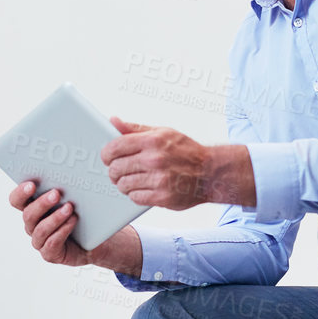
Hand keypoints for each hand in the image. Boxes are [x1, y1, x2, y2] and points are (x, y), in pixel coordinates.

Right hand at [7, 180, 142, 273]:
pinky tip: (72, 222)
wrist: (95, 239)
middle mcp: (32, 224)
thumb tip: (74, 162)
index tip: (32, 184)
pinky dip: (62, 231)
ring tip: (69, 208)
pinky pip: (51, 243)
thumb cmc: (82, 213)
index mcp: (32, 207)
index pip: (16, 200)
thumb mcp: (75, 196)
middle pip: (28, 214)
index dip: (20, 192)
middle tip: (56, 193)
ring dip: (54, 218)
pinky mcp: (50, 253)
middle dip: (41, 203)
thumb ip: (68, 183)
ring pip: (39, 229)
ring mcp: (40, 240)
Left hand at [101, 118, 255, 210]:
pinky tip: (141, 188)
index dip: (106, 154)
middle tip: (118, 170)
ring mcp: (159, 180)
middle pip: (116, 168)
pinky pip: (135, 197)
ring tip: (130, 180)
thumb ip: (135, 128)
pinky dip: (135, 194)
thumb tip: (113, 121)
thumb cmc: (186, 151)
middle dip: (113, 170)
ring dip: (123, 184)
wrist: (211, 173)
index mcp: (152, 141)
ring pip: (123, 185)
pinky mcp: (162, 197)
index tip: (107, 157)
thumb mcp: (162, 132)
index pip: (115, 147)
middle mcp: (155, 160)